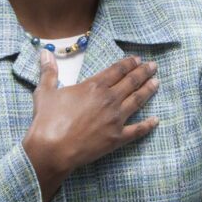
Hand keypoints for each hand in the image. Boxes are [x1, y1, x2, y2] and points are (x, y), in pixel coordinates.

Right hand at [22, 51, 159, 201]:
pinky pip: (137, 130)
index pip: (117, 70)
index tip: (137, 59)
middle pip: (131, 82)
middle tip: (153, 66)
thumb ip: (48, 71)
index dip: (128, 63)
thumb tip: (44, 52)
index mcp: (94, 86)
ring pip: (137, 101)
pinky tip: (156, 120)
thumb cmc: (47, 121)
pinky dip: (148, 125)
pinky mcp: (117, 138)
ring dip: (148, 90)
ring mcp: (116, 119)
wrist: (52, 149)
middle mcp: (109, 100)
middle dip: (143, 72)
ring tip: (157, 83)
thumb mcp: (45, 92)